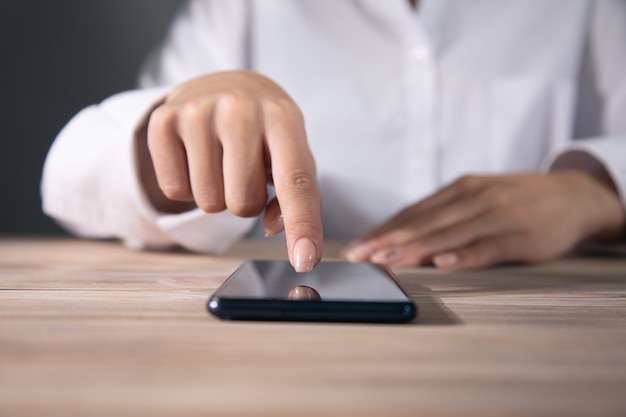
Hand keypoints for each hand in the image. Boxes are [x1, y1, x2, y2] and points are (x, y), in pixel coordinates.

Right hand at [136, 71, 321, 271]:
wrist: (222, 85)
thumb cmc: (264, 131)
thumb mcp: (291, 152)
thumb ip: (297, 195)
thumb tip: (272, 227)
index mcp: (284, 118)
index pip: (296, 181)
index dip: (302, 224)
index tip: (305, 260)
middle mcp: (241, 110)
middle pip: (242, 204)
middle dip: (245, 200)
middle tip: (243, 170)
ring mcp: (198, 112)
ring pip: (208, 202)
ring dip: (216, 194)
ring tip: (221, 161)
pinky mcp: (163, 120)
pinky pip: (174, 190)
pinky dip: (186, 186)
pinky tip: (195, 157)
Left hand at [343, 171, 624, 269]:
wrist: (572, 196)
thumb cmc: (514, 201)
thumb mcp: (476, 199)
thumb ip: (443, 216)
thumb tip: (399, 238)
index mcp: (459, 190)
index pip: (412, 213)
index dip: (382, 231)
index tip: (357, 248)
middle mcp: (473, 198)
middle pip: (424, 223)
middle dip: (388, 241)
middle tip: (360, 257)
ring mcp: (498, 215)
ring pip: (449, 233)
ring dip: (416, 249)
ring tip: (387, 261)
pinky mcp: (521, 235)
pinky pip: (488, 247)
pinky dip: (464, 255)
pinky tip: (443, 263)